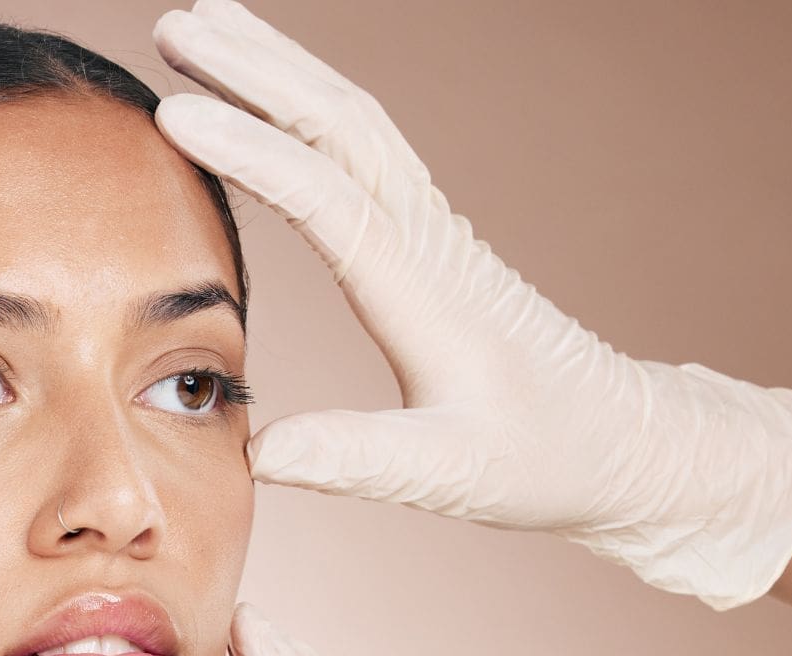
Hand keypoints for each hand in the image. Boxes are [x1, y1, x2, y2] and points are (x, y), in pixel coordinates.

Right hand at [150, 0, 791, 610]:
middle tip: (172, 27)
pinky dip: (305, 99)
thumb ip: (354, 459)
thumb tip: (260, 449)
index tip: (176, 112)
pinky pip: (360, 142)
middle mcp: (424, 236)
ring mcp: (427, 226)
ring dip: (274, 66)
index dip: (250, 150)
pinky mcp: (425, 233)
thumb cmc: (541, 456)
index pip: (326, 194)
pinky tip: (269, 93)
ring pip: (349, 118)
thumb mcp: (450, 474)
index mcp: (421, 286)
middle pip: (337, 121)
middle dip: (252, 68)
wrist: (619, 438)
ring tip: (201, 28)